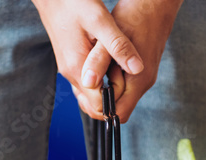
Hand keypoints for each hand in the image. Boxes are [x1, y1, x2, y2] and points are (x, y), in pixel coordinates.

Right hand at [31, 0, 143, 119]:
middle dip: (111, 102)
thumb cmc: (74, 4)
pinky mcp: (70, 62)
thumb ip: (118, 46)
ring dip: (106, 93)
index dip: (116, 103)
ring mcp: (68, 69)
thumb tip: (137, 68)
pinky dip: (99, 83)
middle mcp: (70, 73)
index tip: (132, 91)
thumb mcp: (101, 21)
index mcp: (78, 68)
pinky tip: (111, 70)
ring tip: (123, 78)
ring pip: (88, 94)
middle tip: (130, 86)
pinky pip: (85, 82)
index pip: (97, 104)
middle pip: (91, 104)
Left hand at [79, 0, 182, 122]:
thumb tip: (88, 83)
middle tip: (85, 81)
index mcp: (138, 81)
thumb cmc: (135, 17)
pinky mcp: (137, 71)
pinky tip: (98, 66)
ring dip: (101, 90)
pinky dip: (106, 81)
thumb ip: (99, 62)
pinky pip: (119, 86)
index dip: (98, 109)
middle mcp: (142, 83)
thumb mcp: (110, 38)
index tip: (85, 92)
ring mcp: (141, 78)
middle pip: (116, 110)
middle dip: (97, 101)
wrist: (155, 4)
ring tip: (91, 71)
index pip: (117, 114)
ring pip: (116, 98)